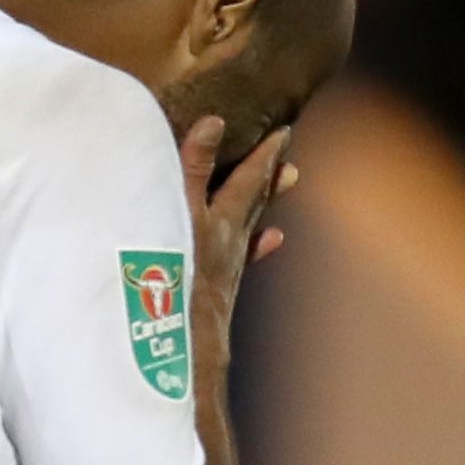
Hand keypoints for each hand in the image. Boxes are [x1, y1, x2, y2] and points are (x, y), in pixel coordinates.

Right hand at [178, 115, 298, 325]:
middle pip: (255, 202)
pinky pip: (245, 258)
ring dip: (267, 204)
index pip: (248, 179)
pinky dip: (258, 244)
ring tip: (288, 184)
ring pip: (252, 226)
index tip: (282, 134)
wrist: (178, 343)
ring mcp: (227, 268)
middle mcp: (231, 242)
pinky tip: (273, 239)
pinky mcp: (220, 292)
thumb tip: (215, 122)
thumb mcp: (177, 212)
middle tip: (290, 162)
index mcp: (221, 219)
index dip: (264, 155)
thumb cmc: (174, 274)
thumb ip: (194, 168)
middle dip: (270, 178)